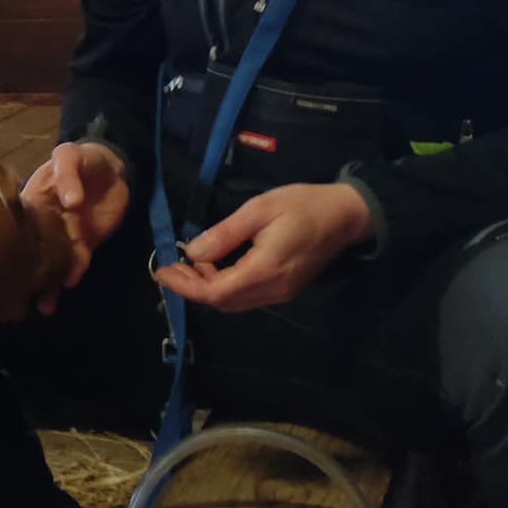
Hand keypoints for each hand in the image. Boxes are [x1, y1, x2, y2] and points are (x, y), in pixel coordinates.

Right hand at [22, 142, 130, 312]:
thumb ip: (67, 173)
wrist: (116, 169)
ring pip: (52, 260)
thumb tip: (69, 203)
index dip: (9, 241)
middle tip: (20, 295)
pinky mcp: (84, 244)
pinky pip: (77, 261)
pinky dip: (73, 272)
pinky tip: (68, 284)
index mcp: (31, 201)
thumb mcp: (70, 156)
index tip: (1, 261)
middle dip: (27, 272)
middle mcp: (43, 223)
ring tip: (43, 304)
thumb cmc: (85, 159)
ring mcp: (64, 236)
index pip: (16, 224)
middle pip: (31, 249)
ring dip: (48, 282)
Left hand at [153, 182, 372, 313]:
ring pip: (234, 302)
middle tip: (170, 265)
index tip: (161, 271)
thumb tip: (192, 252)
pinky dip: (225, 286)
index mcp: (265, 270)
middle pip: (222, 302)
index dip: (184, 286)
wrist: (347, 216)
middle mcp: (273, 290)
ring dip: (208, 287)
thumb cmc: (303, 205)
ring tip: (189, 263)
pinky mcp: (285, 290)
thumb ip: (225, 233)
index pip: (215, 292)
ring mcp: (281, 294)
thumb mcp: (259, 209)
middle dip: (192, 287)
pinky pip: (247, 296)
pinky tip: (215, 266)